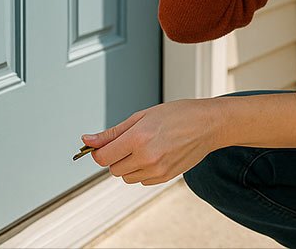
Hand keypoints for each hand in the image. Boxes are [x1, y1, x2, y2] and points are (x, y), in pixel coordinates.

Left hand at [80, 98, 221, 185]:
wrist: (207, 125)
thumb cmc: (178, 115)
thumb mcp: (141, 116)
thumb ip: (113, 132)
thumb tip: (88, 140)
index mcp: (138, 138)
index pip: (103, 157)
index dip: (98, 151)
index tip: (101, 146)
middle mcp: (146, 157)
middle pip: (113, 169)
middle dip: (115, 157)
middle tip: (129, 141)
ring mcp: (157, 170)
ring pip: (126, 177)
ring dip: (128, 165)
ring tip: (144, 147)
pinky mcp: (165, 178)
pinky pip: (141, 181)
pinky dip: (141, 171)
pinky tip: (154, 154)